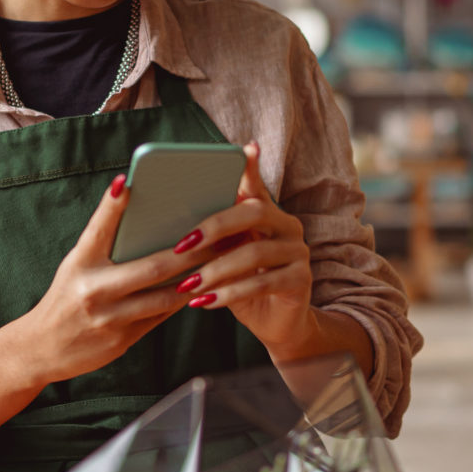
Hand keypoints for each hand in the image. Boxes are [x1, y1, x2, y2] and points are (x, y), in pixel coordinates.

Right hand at [22, 174, 200, 383]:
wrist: (43, 348)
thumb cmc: (67, 297)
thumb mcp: (77, 265)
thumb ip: (104, 243)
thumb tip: (135, 206)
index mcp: (80, 263)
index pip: (97, 228)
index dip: (111, 204)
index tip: (127, 182)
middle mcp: (92, 290)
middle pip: (152, 268)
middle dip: (190, 253)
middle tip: (218, 237)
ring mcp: (108, 319)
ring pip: (164, 297)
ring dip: (195, 280)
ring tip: (219, 263)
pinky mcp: (121, 340)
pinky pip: (159, 317)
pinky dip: (180, 302)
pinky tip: (200, 288)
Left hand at [177, 142, 318, 352]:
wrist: (276, 323)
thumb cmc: (243, 283)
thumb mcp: (226, 257)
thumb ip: (212, 238)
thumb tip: (171, 228)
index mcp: (268, 213)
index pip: (257, 185)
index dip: (251, 168)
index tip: (245, 149)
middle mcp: (288, 226)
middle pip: (255, 212)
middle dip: (215, 227)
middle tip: (183, 245)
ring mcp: (298, 252)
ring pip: (255, 253)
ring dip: (216, 269)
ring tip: (188, 284)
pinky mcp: (301, 280)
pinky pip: (261, 283)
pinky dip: (229, 293)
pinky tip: (205, 302)